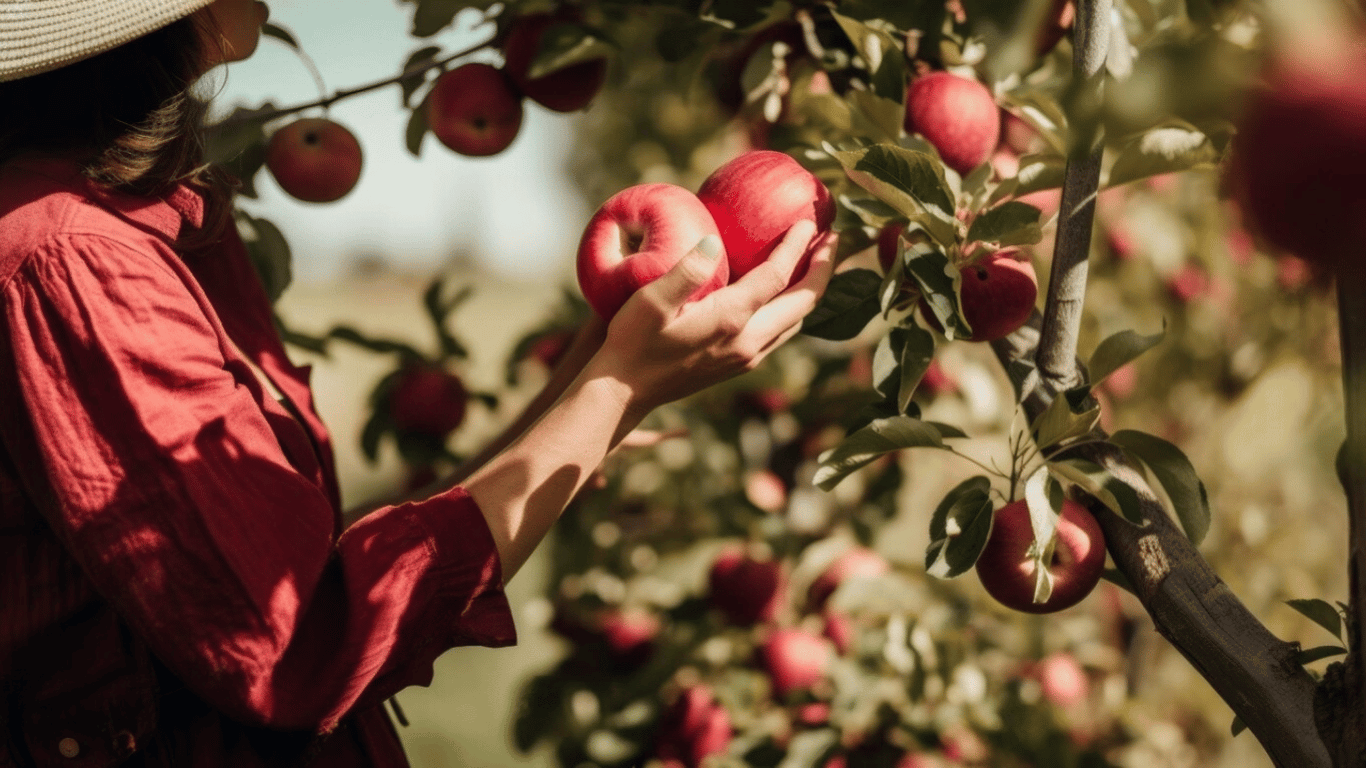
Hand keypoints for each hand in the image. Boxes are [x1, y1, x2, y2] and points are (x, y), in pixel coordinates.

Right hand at [587, 219, 837, 421]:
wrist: (624, 392)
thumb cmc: (632, 341)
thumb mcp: (650, 302)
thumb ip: (684, 271)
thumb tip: (711, 239)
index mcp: (731, 320)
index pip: (778, 276)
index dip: (797, 247)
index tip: (808, 221)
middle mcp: (749, 342)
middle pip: (803, 302)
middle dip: (823, 269)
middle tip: (833, 237)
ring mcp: (747, 357)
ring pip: (796, 321)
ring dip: (811, 289)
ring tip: (817, 260)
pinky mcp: (740, 364)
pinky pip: (781, 330)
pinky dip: (792, 305)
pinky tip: (784, 290)